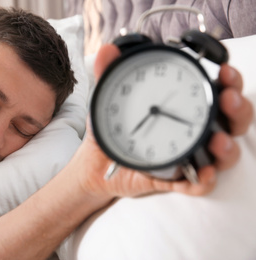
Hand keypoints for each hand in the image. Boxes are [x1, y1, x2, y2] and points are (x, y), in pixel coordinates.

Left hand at [76, 43, 252, 200]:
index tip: (225, 71)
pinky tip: (202, 172)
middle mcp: (192, 129)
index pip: (215, 90)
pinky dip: (203, 180)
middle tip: (229, 100)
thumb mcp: (109, 98)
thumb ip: (109, 73)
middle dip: (238, 109)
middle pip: (231, 120)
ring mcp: (187, 154)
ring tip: (217, 140)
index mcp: (183, 105)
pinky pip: (198, 184)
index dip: (229, 81)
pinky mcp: (176, 177)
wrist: (96, 160)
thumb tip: (107, 50)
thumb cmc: (110, 126)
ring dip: (228, 147)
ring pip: (223, 154)